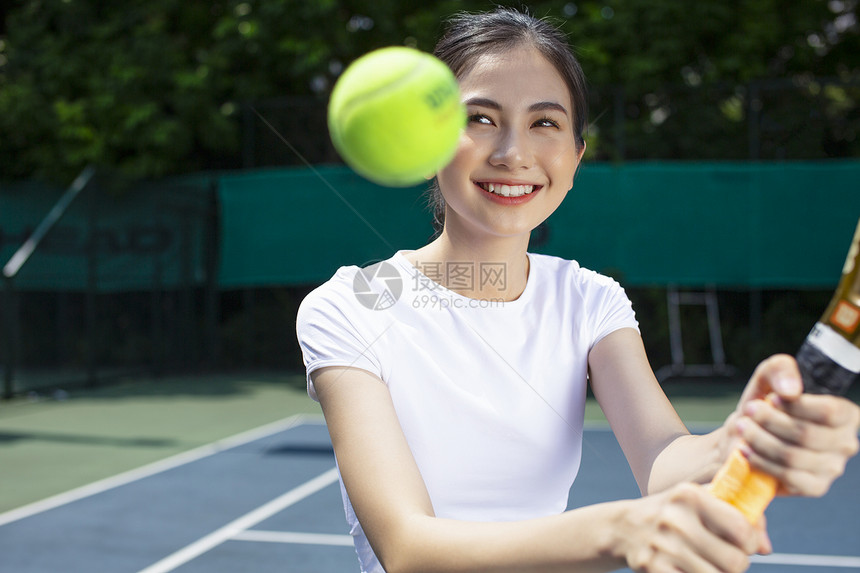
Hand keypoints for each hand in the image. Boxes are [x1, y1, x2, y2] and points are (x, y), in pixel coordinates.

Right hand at [619, 482, 766, 571]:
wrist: (624, 528)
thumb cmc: (675, 514)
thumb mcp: (700, 501)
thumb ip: (737, 513)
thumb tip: (766, 547)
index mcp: (690, 495)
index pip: (743, 529)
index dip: (750, 542)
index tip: (742, 543)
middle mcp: (675, 518)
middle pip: (735, 562)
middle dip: (736, 564)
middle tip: (724, 558)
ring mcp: (663, 546)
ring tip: (706, 564)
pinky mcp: (653, 567)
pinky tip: (690, 569)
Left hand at [730, 355, 859, 496]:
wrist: (743, 436)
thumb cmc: (763, 405)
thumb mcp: (768, 377)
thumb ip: (780, 369)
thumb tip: (791, 391)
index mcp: (845, 414)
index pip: (830, 411)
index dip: (796, 406)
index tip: (771, 398)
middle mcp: (845, 442)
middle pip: (807, 434)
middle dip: (770, 421)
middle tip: (749, 412)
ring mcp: (832, 468)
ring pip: (793, 456)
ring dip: (760, 440)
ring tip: (743, 428)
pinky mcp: (814, 487)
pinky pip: (787, 476)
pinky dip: (761, 461)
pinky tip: (746, 449)